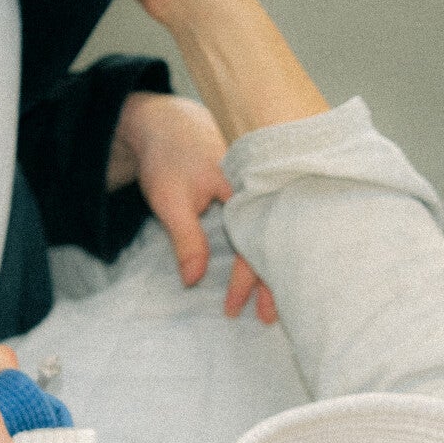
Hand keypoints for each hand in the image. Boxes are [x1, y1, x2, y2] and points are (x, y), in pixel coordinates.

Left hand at [107, 90, 276, 322]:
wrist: (167, 124)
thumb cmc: (168, 159)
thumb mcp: (170, 201)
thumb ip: (186, 239)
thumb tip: (194, 280)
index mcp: (246, 184)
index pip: (254, 241)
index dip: (246, 279)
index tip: (234, 307)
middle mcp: (263, 184)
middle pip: (275, 239)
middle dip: (273, 281)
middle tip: (269, 318)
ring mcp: (264, 185)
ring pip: (276, 232)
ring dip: (275, 266)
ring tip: (274, 303)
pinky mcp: (259, 189)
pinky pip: (271, 222)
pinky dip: (272, 247)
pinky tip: (274, 269)